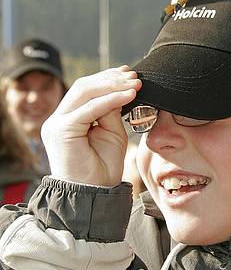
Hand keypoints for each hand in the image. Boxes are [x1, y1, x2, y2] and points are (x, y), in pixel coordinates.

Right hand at [41, 66, 140, 185]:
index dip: (108, 78)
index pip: (86, 89)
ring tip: (134, 84)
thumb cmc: (104, 167)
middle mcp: (57, 119)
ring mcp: (56, 124)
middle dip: (111, 78)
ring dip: (112, 85)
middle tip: (134, 77)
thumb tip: (121, 87)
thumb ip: (112, 109)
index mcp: (68, 118)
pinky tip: (129, 96)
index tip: (130, 74)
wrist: (95, 195)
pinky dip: (111, 99)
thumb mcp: (112, 131)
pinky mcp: (61, 130)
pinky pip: (89, 109)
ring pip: (84, 92)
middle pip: (83, 86)